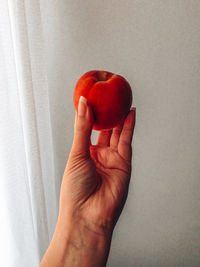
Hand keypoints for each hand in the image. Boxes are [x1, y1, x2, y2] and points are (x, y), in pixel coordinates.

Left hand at [59, 96, 135, 235]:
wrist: (87, 215)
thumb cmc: (75, 189)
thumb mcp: (77, 154)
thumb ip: (83, 128)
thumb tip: (83, 104)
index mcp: (84, 154)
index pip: (89, 129)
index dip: (92, 114)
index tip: (93, 97)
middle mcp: (99, 156)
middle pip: (106, 130)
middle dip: (108, 114)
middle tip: (110, 96)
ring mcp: (112, 159)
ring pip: (118, 133)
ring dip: (120, 117)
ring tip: (122, 99)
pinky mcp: (124, 164)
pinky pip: (126, 141)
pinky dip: (128, 127)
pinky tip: (129, 113)